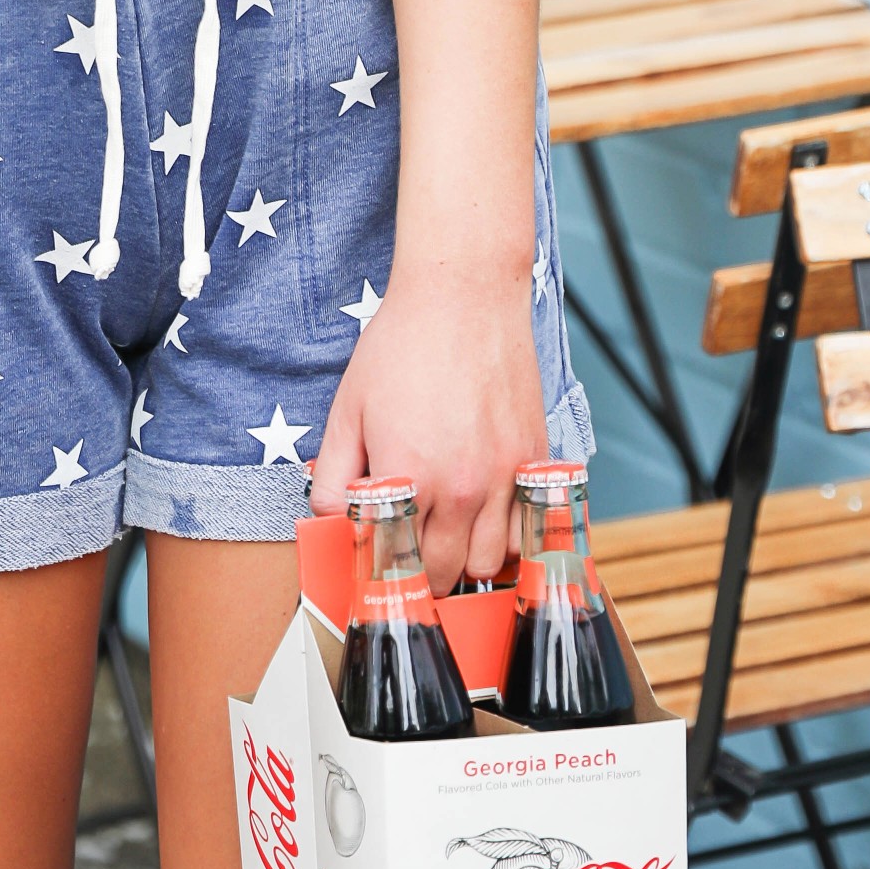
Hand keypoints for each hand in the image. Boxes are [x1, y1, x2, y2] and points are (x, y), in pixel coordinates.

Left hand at [308, 266, 547, 595]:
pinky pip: (530, 527)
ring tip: (448, 535)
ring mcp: (506, 475)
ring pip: (493, 561)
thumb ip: (334, 475)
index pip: (399, 565)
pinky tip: (488, 517)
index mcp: (410, 478)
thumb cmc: (403, 345)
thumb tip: (335, 521)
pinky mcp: (535, 458)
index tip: (378, 565)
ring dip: (468, 558)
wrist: (464, 294)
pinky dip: (511, 536)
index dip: (385, 572)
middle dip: (422, 574)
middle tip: (408, 554)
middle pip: (446, 574)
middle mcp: (464, 487)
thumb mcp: (347, 409)